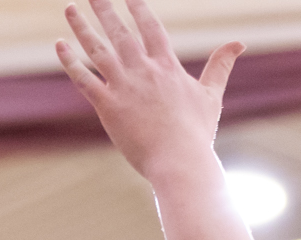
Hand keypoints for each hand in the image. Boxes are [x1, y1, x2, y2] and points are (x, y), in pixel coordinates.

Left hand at [57, 0, 243, 182]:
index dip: (138, 7)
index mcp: (167, 67)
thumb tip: (240, 43)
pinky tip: (60, 45)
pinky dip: (70, 61)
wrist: (180, 162)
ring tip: (71, 8)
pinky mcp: (108, 106)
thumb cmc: (197, 133)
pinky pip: (84, 79)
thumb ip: (221, 66)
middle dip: (105, 8)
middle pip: (120, 32)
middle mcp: (143, 70)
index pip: (150, 27)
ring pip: (98, 49)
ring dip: (82, 27)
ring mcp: (124, 87)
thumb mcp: (212, 95)